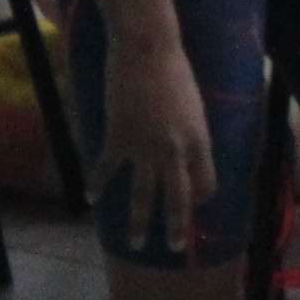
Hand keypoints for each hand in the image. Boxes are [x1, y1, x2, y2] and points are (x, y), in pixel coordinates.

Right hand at [96, 32, 218, 262]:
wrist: (149, 50)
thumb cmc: (176, 71)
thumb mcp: (196, 103)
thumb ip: (192, 129)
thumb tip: (189, 143)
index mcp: (200, 139)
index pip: (206, 180)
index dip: (202, 194)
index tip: (197, 203)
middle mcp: (176, 149)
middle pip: (179, 196)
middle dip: (177, 225)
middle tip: (177, 248)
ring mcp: (145, 146)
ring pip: (143, 194)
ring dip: (140, 222)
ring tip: (137, 243)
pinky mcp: (118, 138)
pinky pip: (107, 169)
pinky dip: (98, 186)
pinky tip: (93, 201)